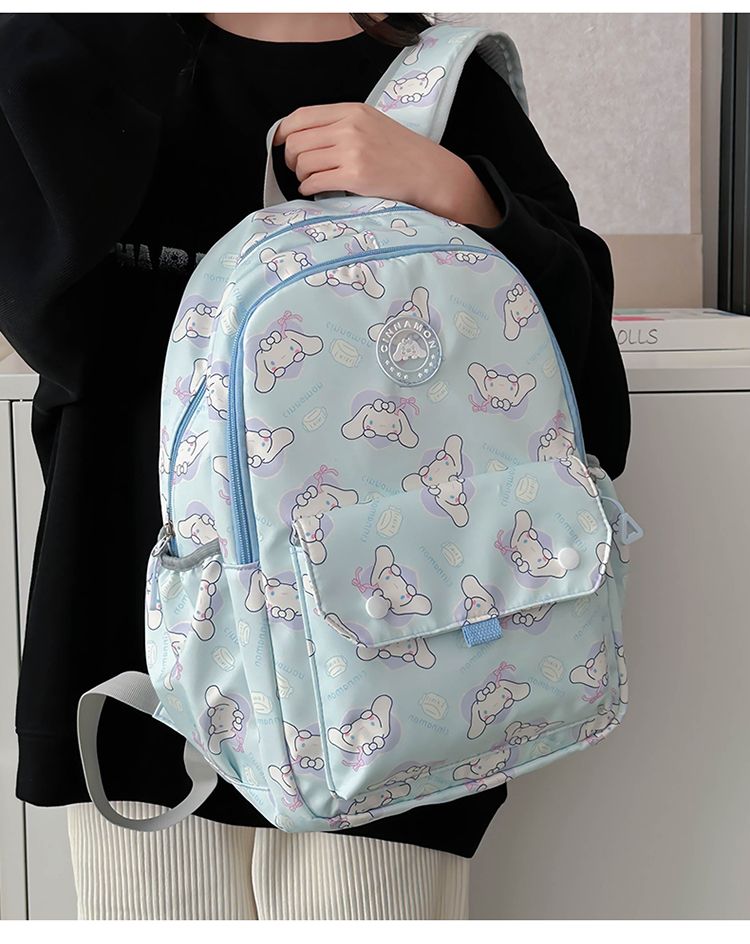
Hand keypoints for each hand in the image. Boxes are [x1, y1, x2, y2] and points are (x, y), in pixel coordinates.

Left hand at [274, 103, 502, 227]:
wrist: (427, 172)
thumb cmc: (399, 151)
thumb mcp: (370, 124)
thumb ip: (339, 124)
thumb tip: (301, 135)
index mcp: (351, 111)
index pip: (301, 116)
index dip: (283, 131)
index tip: (280, 143)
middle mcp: (349, 128)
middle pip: (297, 140)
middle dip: (291, 157)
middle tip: (299, 167)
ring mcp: (352, 152)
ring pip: (303, 162)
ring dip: (300, 174)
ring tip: (310, 179)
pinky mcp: (355, 176)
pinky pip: (315, 181)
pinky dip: (308, 187)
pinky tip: (314, 189)